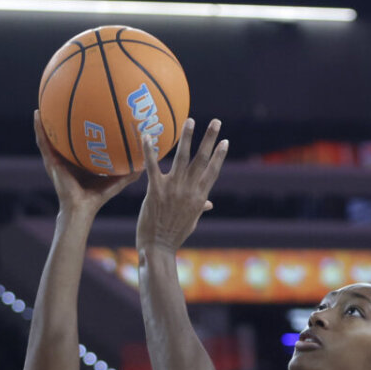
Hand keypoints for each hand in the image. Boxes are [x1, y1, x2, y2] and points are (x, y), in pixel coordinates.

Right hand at [34, 111, 142, 215]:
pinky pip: (43, 142)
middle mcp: (67, 158)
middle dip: (62, 119)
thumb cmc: (97, 197)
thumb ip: (130, 170)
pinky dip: (38, 128)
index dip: (82, 127)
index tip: (87, 109)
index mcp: (80, 161)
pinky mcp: (50, 161)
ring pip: (49, 136)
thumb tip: (147, 160)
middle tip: (65, 98)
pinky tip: (37, 114)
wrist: (81, 208)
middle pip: (63, 135)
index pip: (80, 141)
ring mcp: (56, 159)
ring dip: (45, 120)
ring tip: (43, 102)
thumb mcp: (116, 179)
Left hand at [135, 118, 227, 253]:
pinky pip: (152, 166)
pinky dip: (148, 151)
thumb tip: (209, 204)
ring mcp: (172, 189)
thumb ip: (199, 207)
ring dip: (187, 137)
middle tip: (216, 121)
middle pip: (202, 159)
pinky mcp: (155, 190)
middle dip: (210, 139)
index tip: (225, 141)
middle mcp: (188, 189)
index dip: (219, 156)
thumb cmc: (173, 235)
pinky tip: (145, 136)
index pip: (212, 171)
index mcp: (199, 196)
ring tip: (190, 120)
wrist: (158, 248)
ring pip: (182, 157)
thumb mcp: (190, 221)